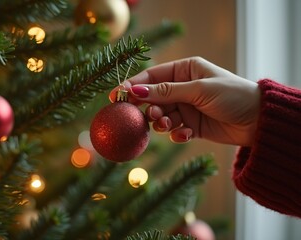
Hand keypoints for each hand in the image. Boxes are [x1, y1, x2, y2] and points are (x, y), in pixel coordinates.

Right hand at [109, 57, 260, 145]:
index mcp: (185, 70)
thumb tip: (135, 91)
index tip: (117, 96)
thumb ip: (165, 91)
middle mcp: (183, 87)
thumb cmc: (232, 95)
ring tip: (169, 125)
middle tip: (151, 115)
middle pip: (153, 98)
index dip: (133, 86)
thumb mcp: (198, 90)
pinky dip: (177, 134)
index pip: (152, 76)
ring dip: (162, 122)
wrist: (259, 121)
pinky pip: (174, 130)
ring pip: (161, 116)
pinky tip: (185, 135)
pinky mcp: (191, 126)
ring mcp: (187, 107)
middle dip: (149, 108)